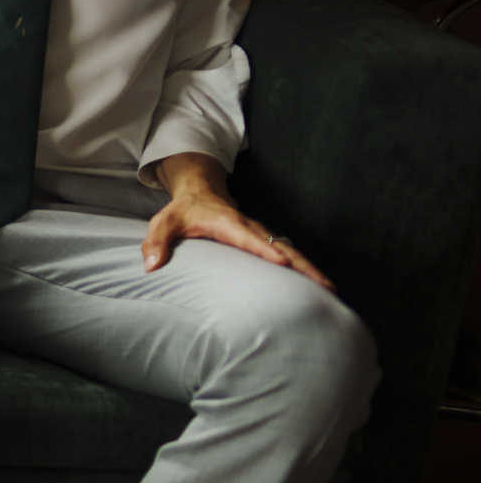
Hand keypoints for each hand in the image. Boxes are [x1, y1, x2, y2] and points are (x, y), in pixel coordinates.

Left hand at [143, 152, 331, 288]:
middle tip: (325, 286)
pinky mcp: (264, 241)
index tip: (283, 264)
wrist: (201, 192)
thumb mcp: (163, 223)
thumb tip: (151, 266)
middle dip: (303, 266)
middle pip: (282, 246)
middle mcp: (250, 229)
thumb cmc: (182, 211)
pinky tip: (317, 287)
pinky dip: (303, 269)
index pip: (249, 238)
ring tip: (331, 291)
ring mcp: (260, 235)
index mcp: (228, 224)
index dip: (265, 250)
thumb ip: (155, 242)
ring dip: (310, 269)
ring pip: (291, 251)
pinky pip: (287, 255)